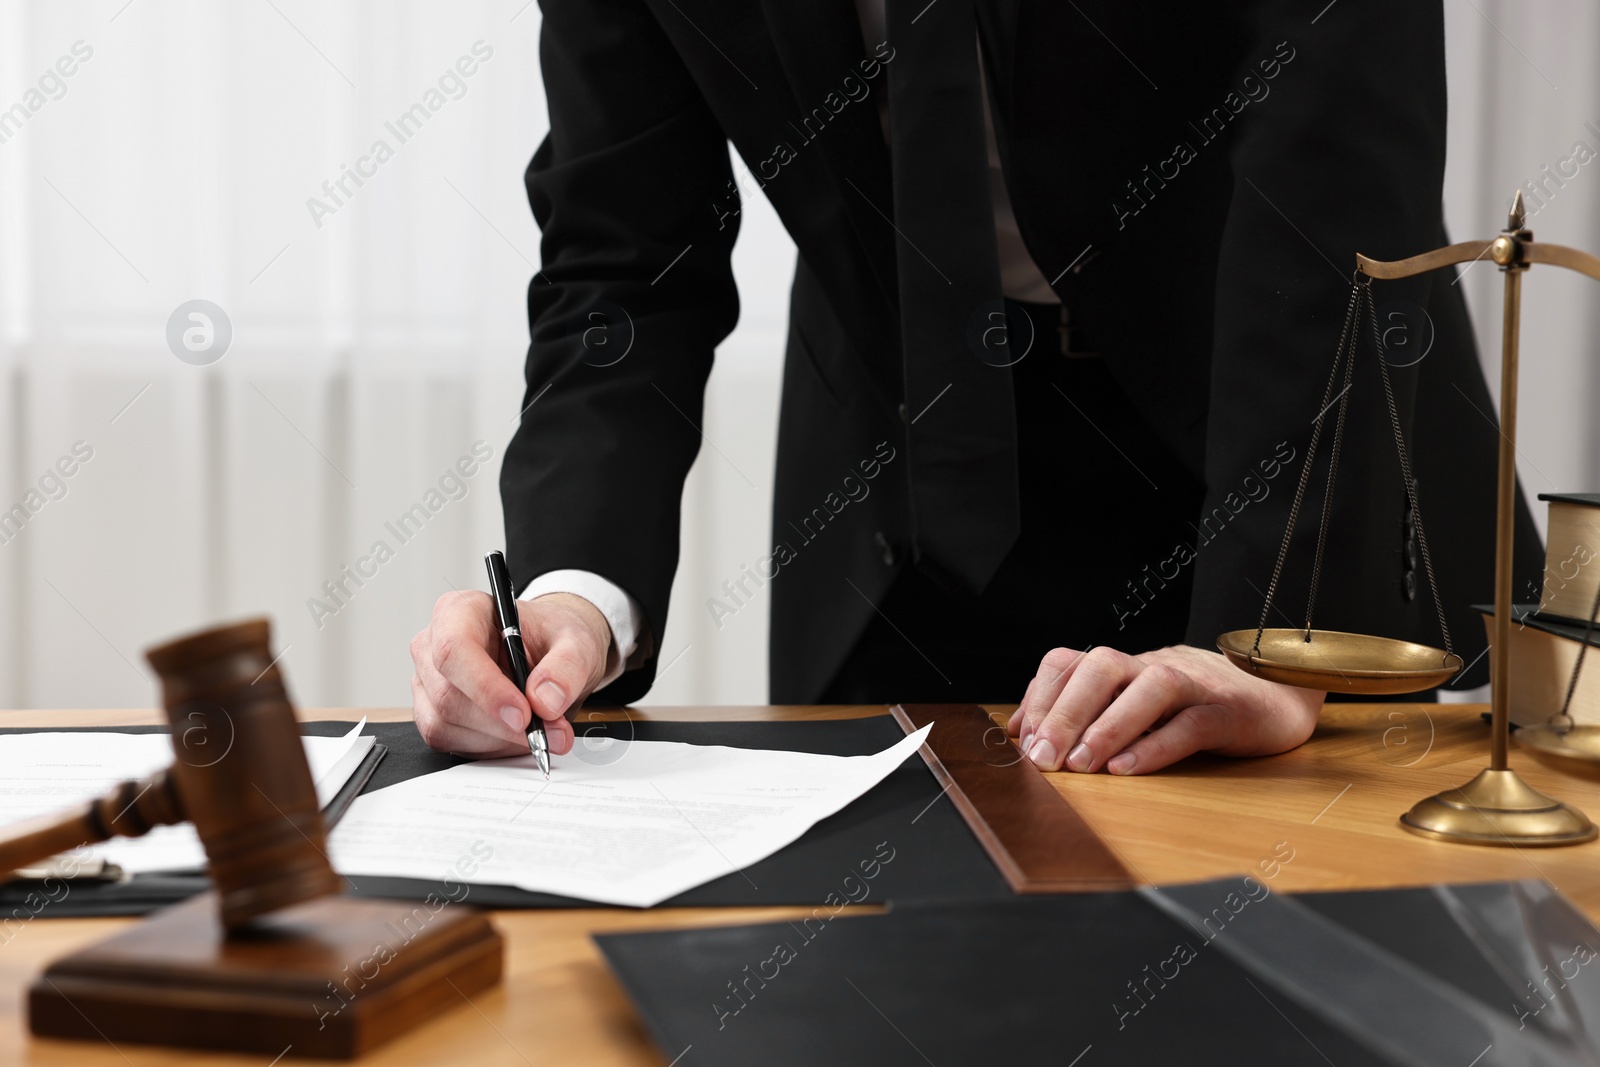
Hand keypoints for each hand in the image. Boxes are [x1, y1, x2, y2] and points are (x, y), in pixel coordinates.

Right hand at [411, 591, 611, 757]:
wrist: (550, 657)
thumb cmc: (551, 639)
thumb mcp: (576, 642)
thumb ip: (567, 667)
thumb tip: (545, 701)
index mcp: (460, 611)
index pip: (454, 649)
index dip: (485, 687)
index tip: (523, 714)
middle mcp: (434, 645)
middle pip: (448, 696)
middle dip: (501, 724)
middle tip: (548, 732)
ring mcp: (428, 683)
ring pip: (446, 725)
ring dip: (499, 738)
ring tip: (539, 730)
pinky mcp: (432, 715)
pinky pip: (450, 743)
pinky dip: (489, 747)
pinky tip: (515, 734)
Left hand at [1007, 645, 1321, 775]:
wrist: (1274, 696)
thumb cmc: (1191, 705)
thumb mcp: (1133, 704)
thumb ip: (1082, 712)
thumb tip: (1022, 732)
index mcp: (1125, 667)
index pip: (1070, 662)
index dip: (1041, 696)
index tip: (1024, 739)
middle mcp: (1153, 667)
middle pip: (1102, 667)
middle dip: (1064, 712)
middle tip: (1043, 759)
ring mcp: (1193, 686)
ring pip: (1149, 688)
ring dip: (1108, 726)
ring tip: (1081, 766)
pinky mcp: (1228, 714)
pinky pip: (1191, 724)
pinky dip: (1157, 746)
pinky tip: (1128, 770)